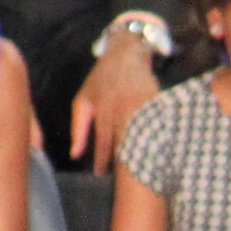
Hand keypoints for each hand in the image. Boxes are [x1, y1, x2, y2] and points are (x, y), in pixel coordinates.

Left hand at [72, 36, 157, 165]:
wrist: (126, 51)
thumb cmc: (103, 78)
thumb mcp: (84, 98)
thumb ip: (79, 126)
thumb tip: (74, 155)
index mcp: (101, 109)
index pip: (103, 142)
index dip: (102, 160)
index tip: (101, 174)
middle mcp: (117, 108)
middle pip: (120, 142)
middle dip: (121, 161)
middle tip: (123, 180)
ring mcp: (135, 103)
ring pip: (136, 134)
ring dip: (138, 152)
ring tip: (139, 169)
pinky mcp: (151, 100)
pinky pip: (152, 123)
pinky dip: (153, 137)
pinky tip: (156, 150)